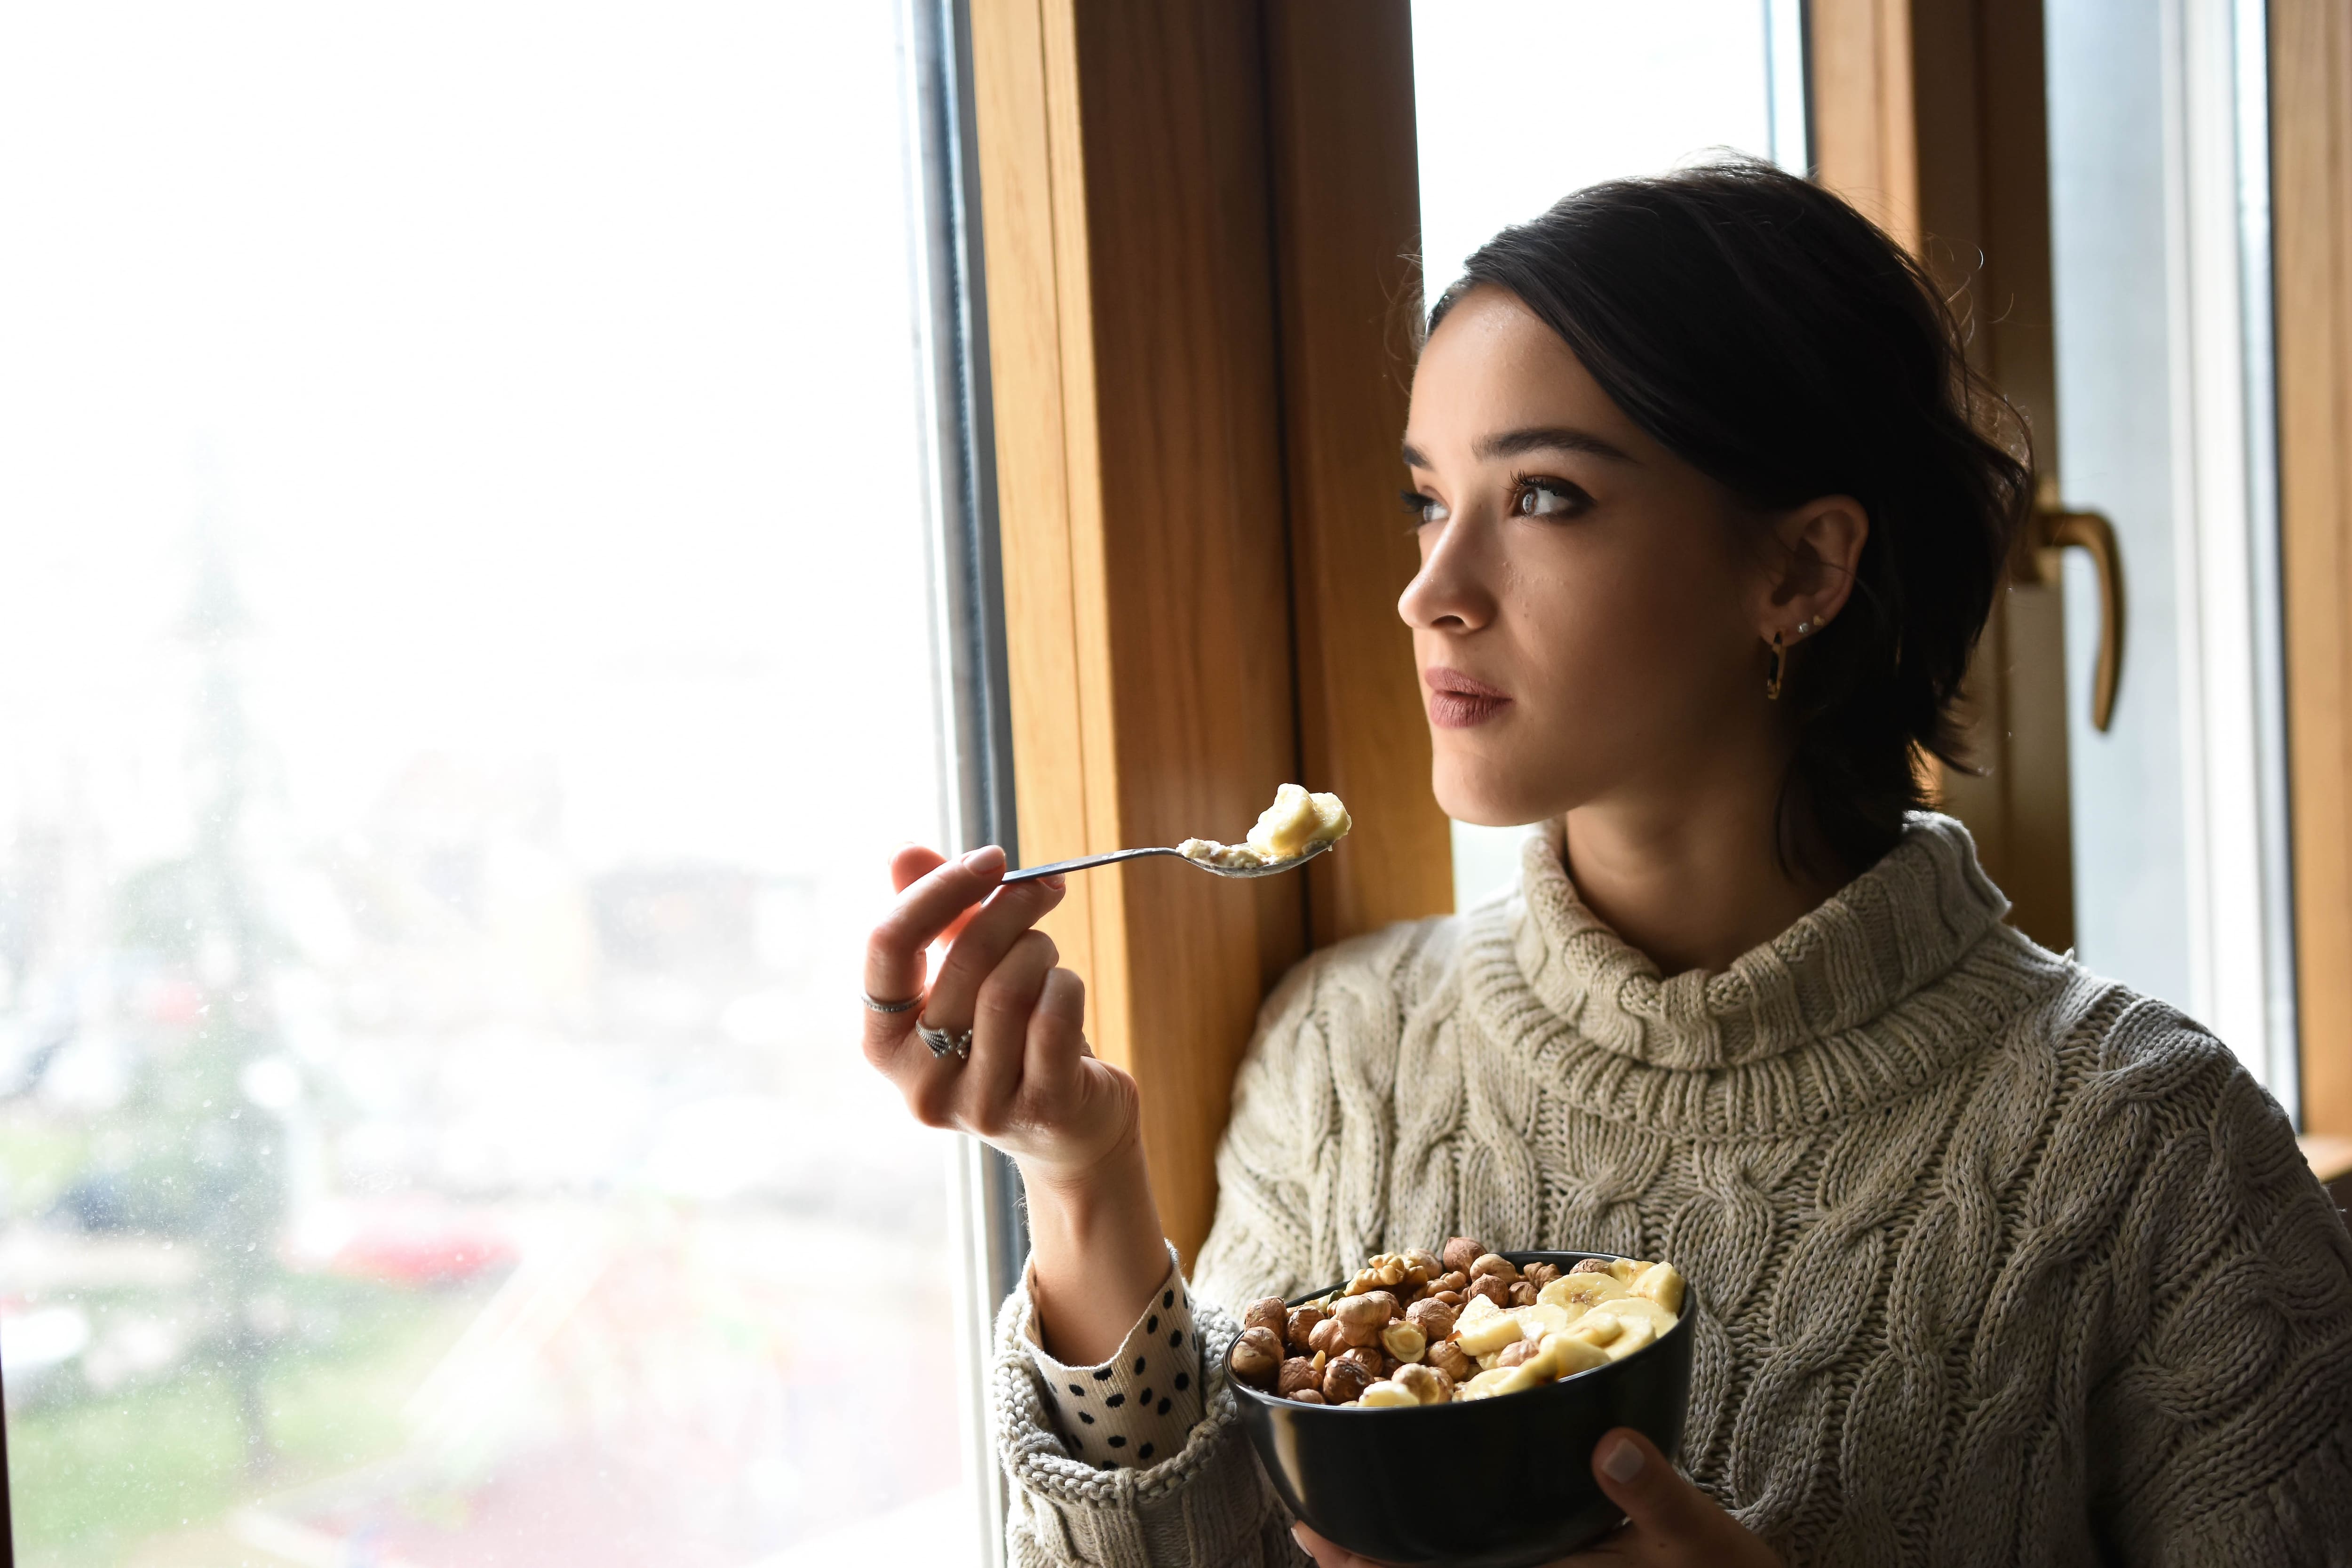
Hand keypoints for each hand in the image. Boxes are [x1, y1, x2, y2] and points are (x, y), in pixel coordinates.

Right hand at [861, 844, 1136, 1180]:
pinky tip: (1065, 990)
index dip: (939, 889)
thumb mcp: (964, 979)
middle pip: (962, 962)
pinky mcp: (1038, 1111)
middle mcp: (920, 1082)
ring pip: (1010, 988)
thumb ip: (933, 918)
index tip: (990, 858)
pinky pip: (1054, 1018)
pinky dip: (1066, 985)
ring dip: (1040, 951)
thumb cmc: (1009, 1040)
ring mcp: (978, 1104)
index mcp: (884, 1042)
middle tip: (1045, 888)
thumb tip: (902, 852)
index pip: (887, 947)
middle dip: (1011, 910)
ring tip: (1048, 955)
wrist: (1068, 1131)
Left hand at [1291, 1429, 1778, 1567]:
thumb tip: (1611, 1444)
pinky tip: (1436, 1509)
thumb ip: (1654, 1494)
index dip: (1365, 1564)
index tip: (1306, 1531)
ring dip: (1398, 1554)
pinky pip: (1488, 1560)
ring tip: (1342, 1520)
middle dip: (1362, 1559)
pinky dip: (1450, 1541)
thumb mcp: (1698, 1536)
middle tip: (1299, 1522)